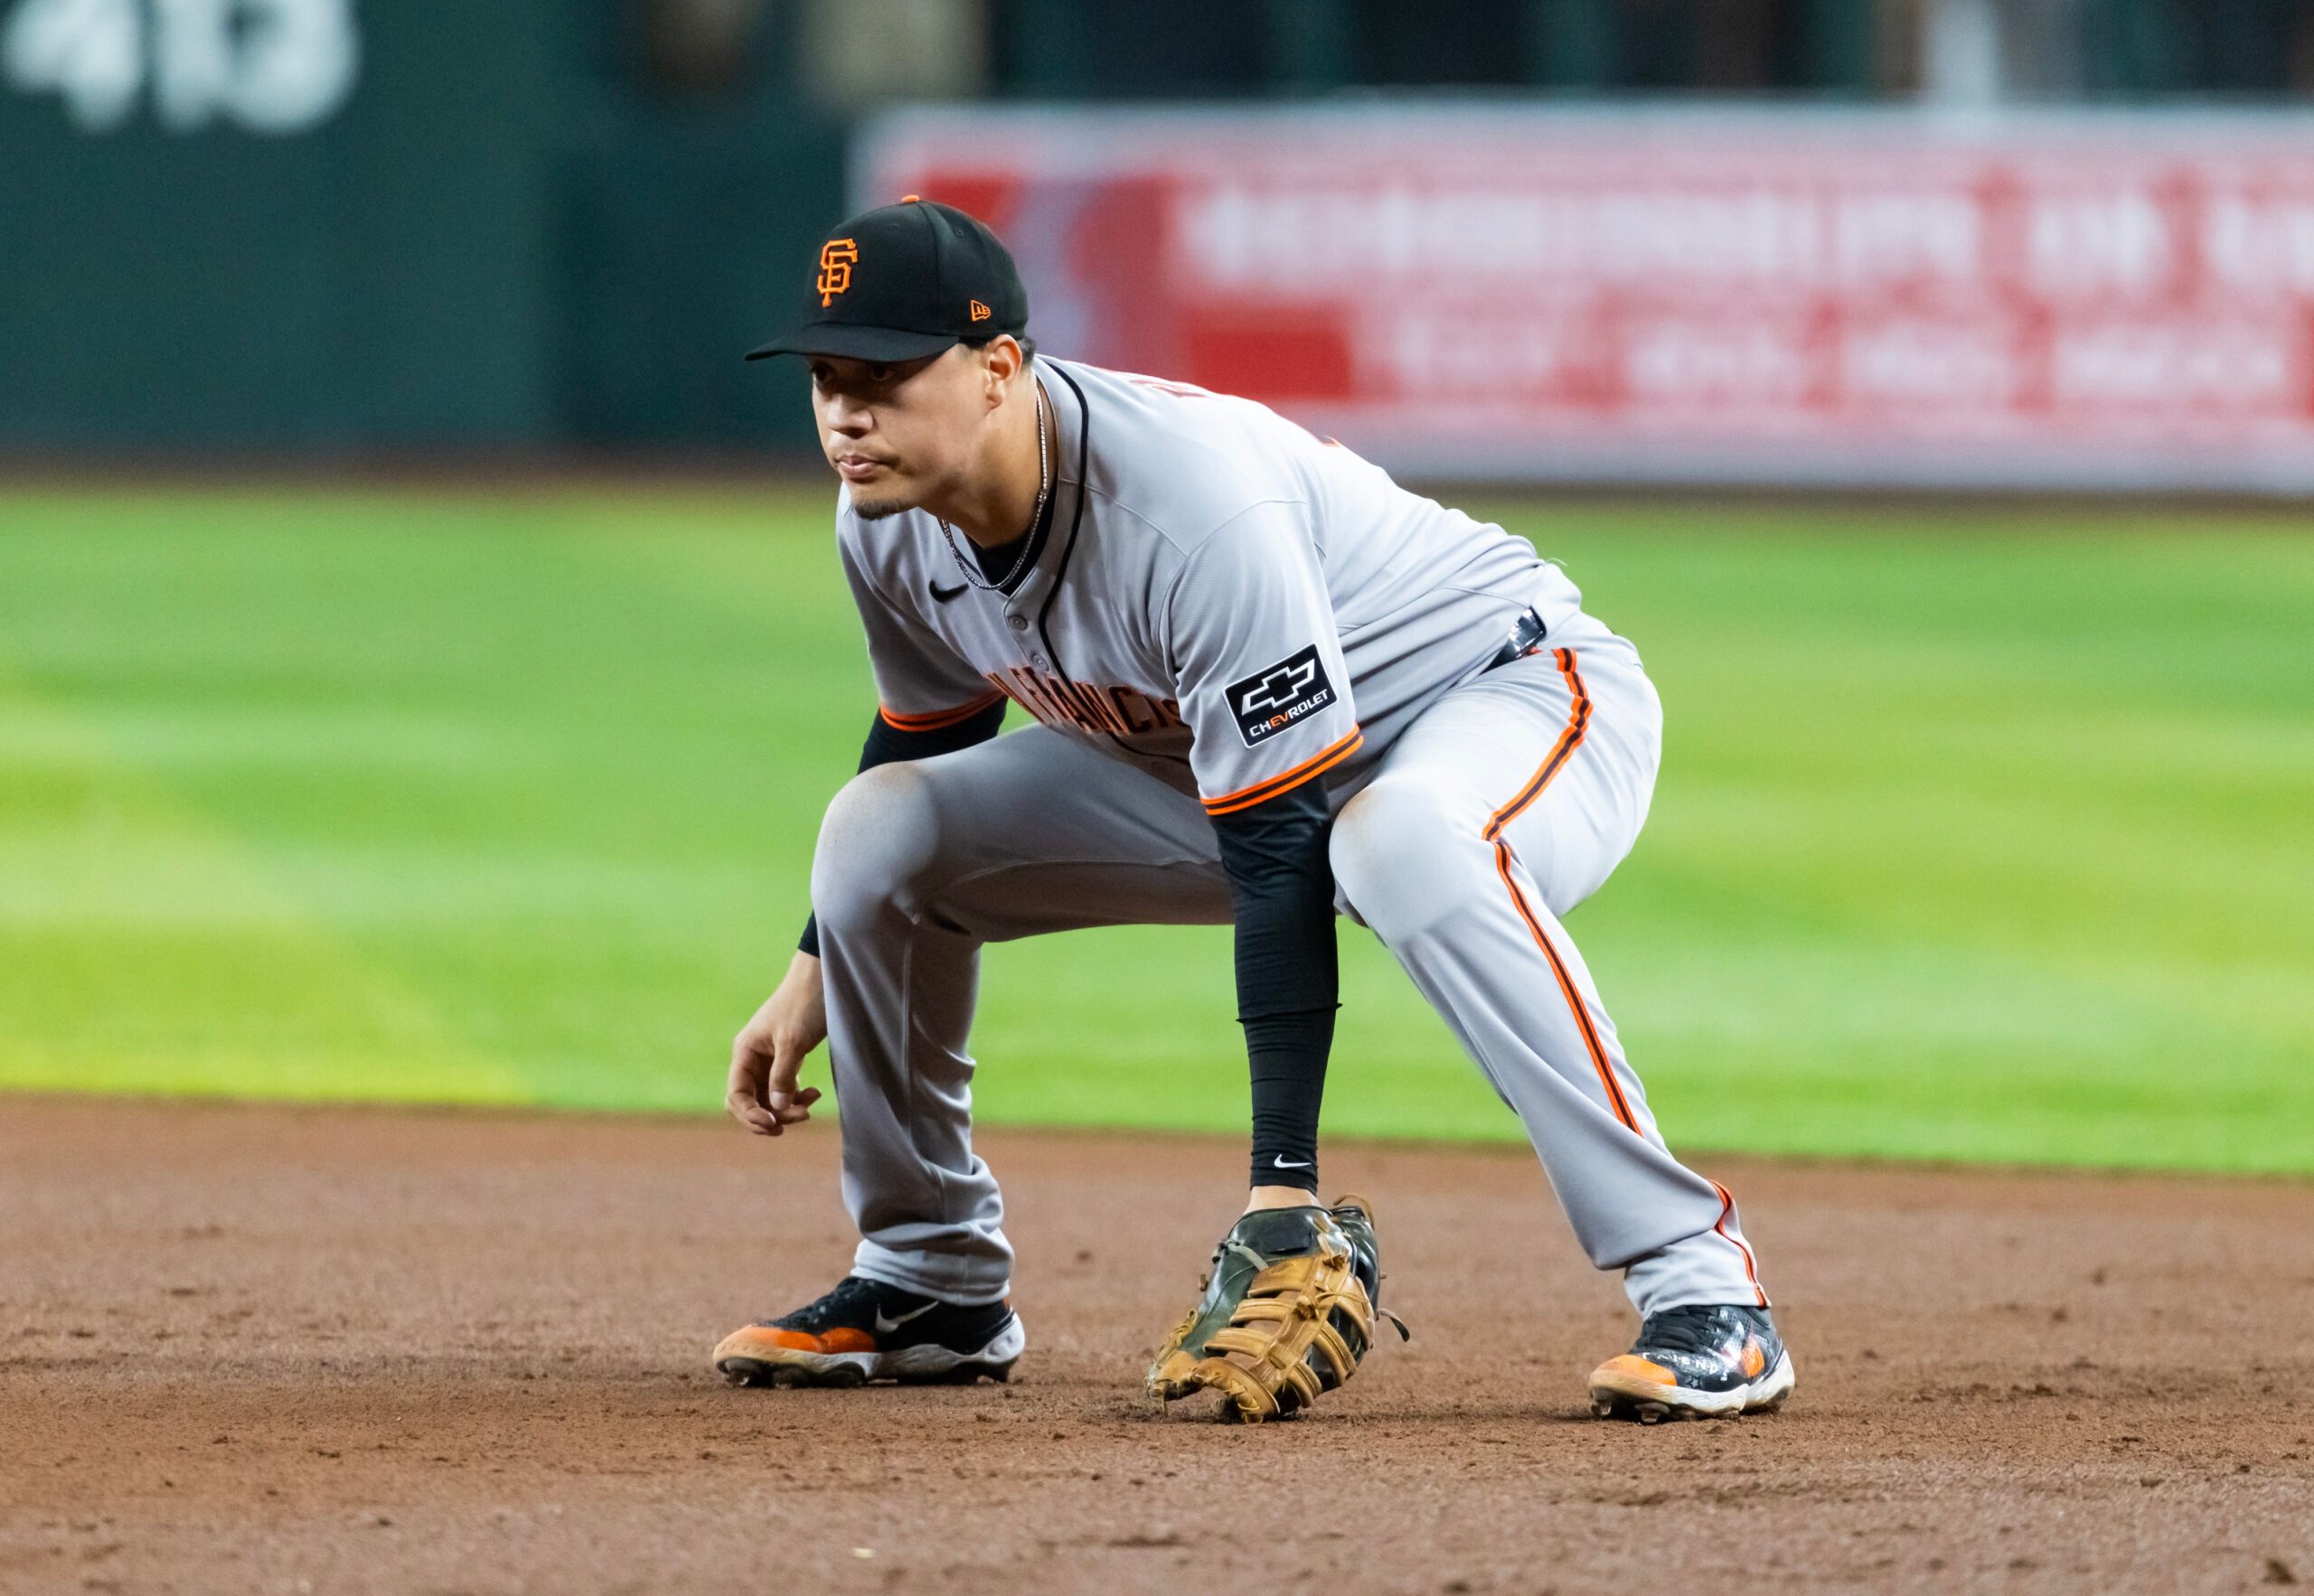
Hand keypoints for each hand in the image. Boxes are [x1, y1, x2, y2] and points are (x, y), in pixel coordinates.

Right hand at [726, 951, 826, 1135]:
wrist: (824, 978)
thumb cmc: (804, 1003)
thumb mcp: (793, 1041)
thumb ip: (782, 1076)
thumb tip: (776, 1108)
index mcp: (745, 1052)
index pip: (736, 1095)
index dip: (751, 1114)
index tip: (774, 1123)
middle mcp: (752, 1058)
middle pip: (750, 1102)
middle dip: (771, 1115)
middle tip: (801, 1117)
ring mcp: (769, 1060)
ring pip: (769, 1099)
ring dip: (787, 1108)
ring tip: (811, 1107)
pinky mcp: (787, 1060)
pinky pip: (785, 1089)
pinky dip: (797, 1097)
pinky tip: (815, 1094)